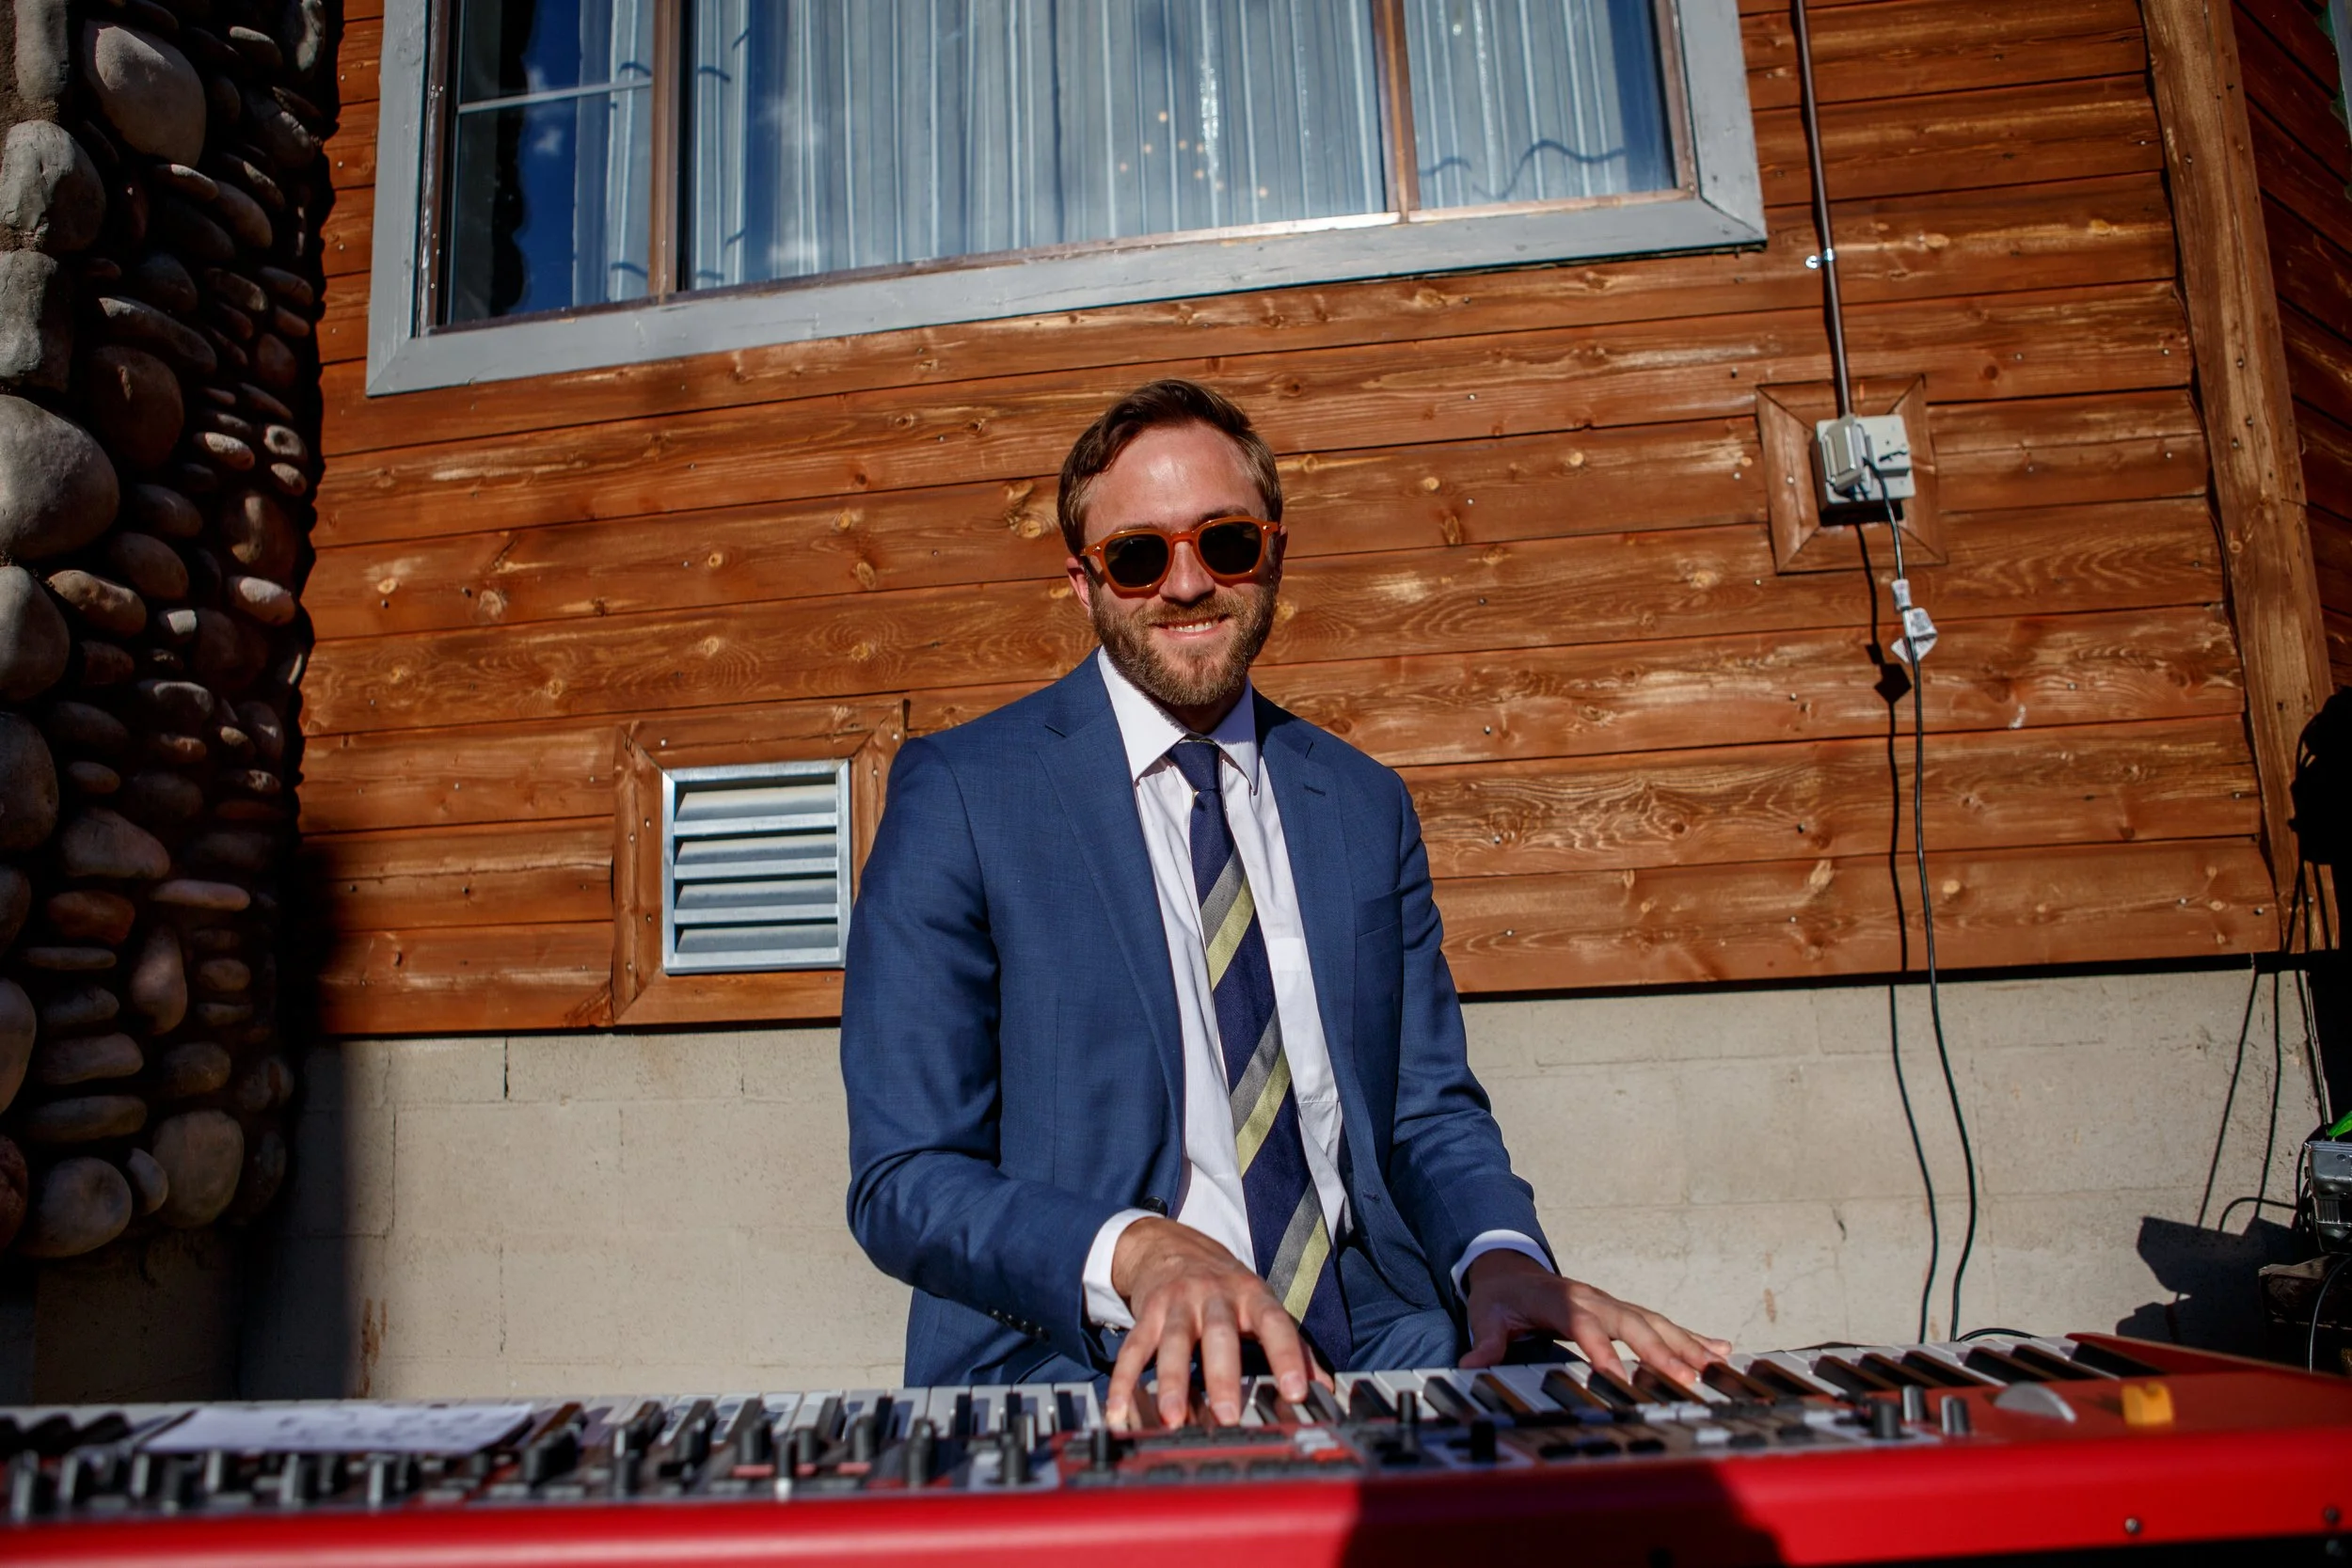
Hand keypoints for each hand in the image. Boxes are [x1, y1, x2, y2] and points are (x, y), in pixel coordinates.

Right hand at [1103, 1217, 1331, 1428]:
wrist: (1170, 1245)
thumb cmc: (1226, 1286)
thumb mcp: (1262, 1306)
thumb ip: (1296, 1348)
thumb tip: (1327, 1390)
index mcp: (1251, 1296)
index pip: (1276, 1324)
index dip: (1288, 1356)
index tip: (1295, 1393)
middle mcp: (1214, 1296)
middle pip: (1219, 1335)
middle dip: (1222, 1376)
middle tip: (1228, 1415)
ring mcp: (1177, 1304)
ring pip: (1174, 1342)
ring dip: (1173, 1382)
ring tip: (1173, 1419)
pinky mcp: (1146, 1314)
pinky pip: (1133, 1349)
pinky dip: (1124, 1382)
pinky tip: (1119, 1412)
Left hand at [1459, 1250, 1731, 1387]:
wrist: (1508, 1269)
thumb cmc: (1500, 1296)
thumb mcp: (1485, 1315)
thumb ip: (1485, 1339)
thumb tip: (1471, 1362)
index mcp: (1560, 1300)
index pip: (1583, 1325)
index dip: (1600, 1349)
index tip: (1617, 1375)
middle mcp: (1593, 1299)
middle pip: (1631, 1323)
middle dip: (1659, 1350)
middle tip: (1685, 1377)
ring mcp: (1612, 1303)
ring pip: (1655, 1322)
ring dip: (1686, 1345)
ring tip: (1716, 1367)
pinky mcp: (1623, 1312)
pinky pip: (1662, 1323)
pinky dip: (1692, 1337)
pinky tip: (1721, 1350)